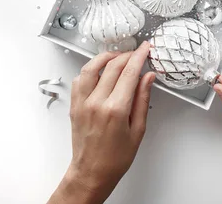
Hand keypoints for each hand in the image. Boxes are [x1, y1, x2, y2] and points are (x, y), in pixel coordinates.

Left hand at [48, 42, 155, 203]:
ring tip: (117, 56)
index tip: (145, 48)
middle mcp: (97, 102)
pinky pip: (79, 79)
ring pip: (91, 67)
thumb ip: (142, 99)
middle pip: (112, 66)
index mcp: (115, 109)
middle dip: (127, 55)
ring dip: (106, 57)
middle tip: (136, 53)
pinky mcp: (74, 105)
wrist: (92, 172)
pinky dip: (90, 69)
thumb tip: (148, 77)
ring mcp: (82, 102)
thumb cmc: (115, 157)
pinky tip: (99, 70)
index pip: (129, 72)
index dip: (139, 56)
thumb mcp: (138, 129)